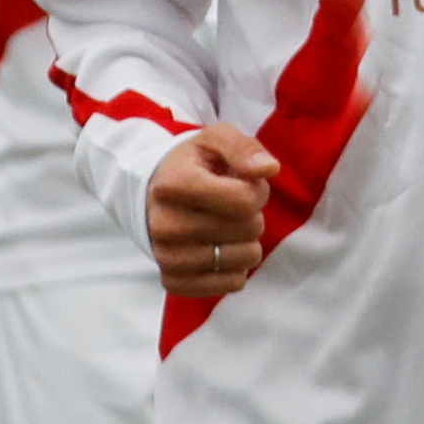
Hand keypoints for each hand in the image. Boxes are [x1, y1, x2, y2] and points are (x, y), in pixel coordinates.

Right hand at [148, 126, 276, 296]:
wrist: (155, 193)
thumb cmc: (194, 164)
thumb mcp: (216, 139)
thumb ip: (243, 148)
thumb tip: (268, 169)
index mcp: (175, 185)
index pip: (244, 201)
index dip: (255, 191)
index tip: (239, 182)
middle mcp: (165, 224)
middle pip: (248, 229)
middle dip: (252, 215)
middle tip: (231, 205)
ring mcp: (167, 256)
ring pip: (243, 260)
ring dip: (247, 242)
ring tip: (226, 226)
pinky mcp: (173, 279)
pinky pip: (229, 285)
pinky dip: (237, 269)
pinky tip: (224, 250)